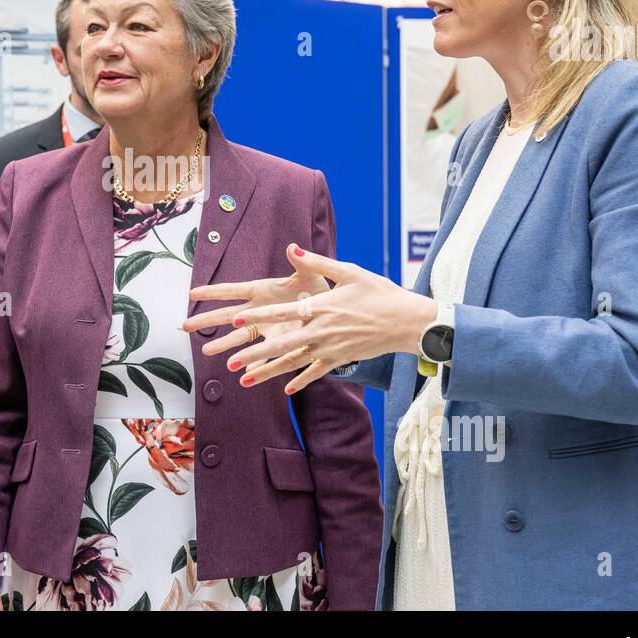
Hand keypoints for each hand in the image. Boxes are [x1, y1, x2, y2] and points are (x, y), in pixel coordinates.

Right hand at [182, 241, 331, 366]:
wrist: (332, 311)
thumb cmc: (319, 289)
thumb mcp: (310, 274)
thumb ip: (300, 262)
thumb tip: (292, 247)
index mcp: (263, 290)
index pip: (233, 290)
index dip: (212, 292)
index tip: (192, 293)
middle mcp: (259, 310)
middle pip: (227, 316)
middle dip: (206, 320)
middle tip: (184, 326)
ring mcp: (267, 328)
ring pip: (240, 338)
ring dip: (224, 345)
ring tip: (206, 352)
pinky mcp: (279, 343)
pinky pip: (263, 356)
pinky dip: (254, 364)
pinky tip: (243, 373)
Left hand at [187, 243, 436, 394]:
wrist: (407, 321)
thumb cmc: (379, 292)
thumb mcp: (350, 272)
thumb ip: (317, 263)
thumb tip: (292, 248)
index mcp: (322, 307)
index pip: (283, 313)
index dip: (259, 317)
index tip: (238, 321)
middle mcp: (322, 331)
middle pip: (282, 344)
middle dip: (254, 353)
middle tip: (230, 362)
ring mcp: (331, 348)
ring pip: (293, 363)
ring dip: (268, 372)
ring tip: (245, 379)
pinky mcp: (341, 359)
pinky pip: (316, 372)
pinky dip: (300, 380)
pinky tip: (285, 389)